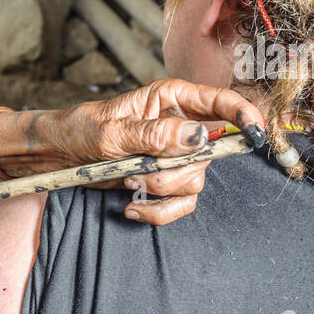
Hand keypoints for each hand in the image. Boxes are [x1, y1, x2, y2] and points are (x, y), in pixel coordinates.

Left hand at [0, 79, 265, 224]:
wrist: (55, 158)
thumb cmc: (79, 131)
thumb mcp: (112, 132)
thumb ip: (155, 135)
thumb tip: (200, 137)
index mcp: (172, 99)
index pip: (222, 103)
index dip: (245, 115)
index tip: (257, 133)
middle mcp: (179, 126)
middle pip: (210, 154)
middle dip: (178, 170)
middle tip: (143, 171)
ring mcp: (173, 156)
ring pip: (195, 182)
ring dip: (162, 192)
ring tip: (129, 185)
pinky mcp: (161, 182)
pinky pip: (179, 205)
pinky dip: (158, 213)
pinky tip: (132, 208)